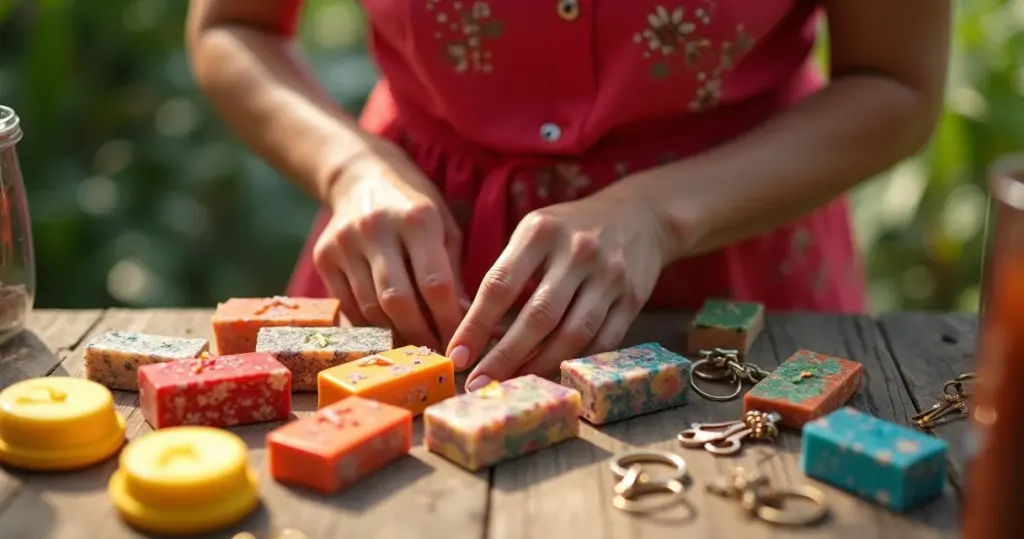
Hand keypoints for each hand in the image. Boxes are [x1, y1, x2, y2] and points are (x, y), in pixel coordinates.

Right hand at [313, 141, 465, 349]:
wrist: (360, 176)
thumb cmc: (415, 207)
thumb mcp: (444, 229)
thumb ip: (454, 274)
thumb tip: (467, 325)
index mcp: (417, 218)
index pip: (435, 283)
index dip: (449, 321)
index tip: (461, 344)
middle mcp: (377, 228)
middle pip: (398, 301)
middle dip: (420, 335)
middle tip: (437, 354)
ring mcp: (344, 242)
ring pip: (369, 308)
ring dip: (395, 334)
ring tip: (415, 345)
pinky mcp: (322, 256)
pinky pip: (347, 306)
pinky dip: (369, 325)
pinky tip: (387, 331)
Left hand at [447, 191, 672, 389]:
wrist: (639, 215)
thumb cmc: (570, 230)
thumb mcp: (535, 231)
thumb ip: (507, 272)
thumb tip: (475, 333)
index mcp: (541, 231)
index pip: (500, 285)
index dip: (475, 325)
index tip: (456, 355)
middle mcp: (577, 252)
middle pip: (537, 316)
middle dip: (504, 356)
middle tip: (478, 384)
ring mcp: (609, 276)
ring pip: (572, 334)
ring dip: (540, 366)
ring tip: (514, 385)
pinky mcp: (634, 297)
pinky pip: (604, 341)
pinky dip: (577, 363)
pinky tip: (555, 376)